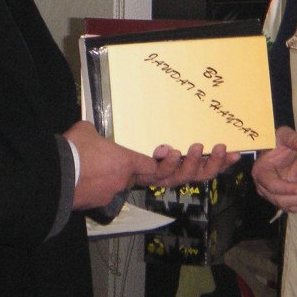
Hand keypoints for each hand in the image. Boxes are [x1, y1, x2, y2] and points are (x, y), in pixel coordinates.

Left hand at [64, 122, 240, 210]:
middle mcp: (147, 172)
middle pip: (188, 174)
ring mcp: (144, 177)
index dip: (199, 160)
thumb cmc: (78, 153)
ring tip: (216, 148)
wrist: (65, 171)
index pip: (176, 164)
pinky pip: (163, 173)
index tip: (220, 149)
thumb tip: (96, 119)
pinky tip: (176, 150)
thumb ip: (101, 128)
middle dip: (212, 165)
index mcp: (142, 163)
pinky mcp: (137, 176)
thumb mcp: (94, 132)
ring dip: (201, 164)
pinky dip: (172, 162)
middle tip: (232, 152)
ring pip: (182, 176)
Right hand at [65, 121, 156, 209]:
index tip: (152, 162)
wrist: (54, 175)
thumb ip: (97, 135)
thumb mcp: (87, 130)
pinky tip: (81, 181)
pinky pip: (99, 195)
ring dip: (107, 180)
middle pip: (132, 178)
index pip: (151, 167)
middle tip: (111, 163)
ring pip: (114, 187)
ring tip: (89, 170)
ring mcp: (108, 195)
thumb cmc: (75, 148)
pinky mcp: (93, 205)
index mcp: (126, 161)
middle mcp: (121, 181)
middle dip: (125, 171)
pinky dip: (94, 189)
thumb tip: (94, 138)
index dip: (153, 164)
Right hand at [251, 126, 296, 213]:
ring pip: (291, 206)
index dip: (287, 189)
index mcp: (261, 172)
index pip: (272, 185)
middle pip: (282, 200)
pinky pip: (296, 207)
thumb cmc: (278, 142)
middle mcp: (264, 188)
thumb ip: (292, 138)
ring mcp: (274, 195)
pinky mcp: (284, 199)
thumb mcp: (284, 135)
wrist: (277, 150)